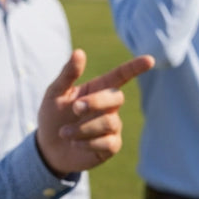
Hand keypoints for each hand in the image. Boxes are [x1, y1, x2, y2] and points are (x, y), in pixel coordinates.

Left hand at [36, 50, 153, 175]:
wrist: (48, 146)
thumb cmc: (53, 115)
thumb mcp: (55, 93)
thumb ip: (68, 74)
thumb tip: (79, 52)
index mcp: (97, 89)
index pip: (121, 75)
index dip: (135, 67)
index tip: (150, 60)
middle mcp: (109, 106)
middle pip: (116, 97)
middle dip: (95, 102)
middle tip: (75, 109)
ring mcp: (112, 126)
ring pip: (109, 122)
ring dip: (82, 128)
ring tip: (64, 132)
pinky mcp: (111, 145)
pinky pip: (108, 142)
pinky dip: (87, 143)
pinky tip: (75, 144)